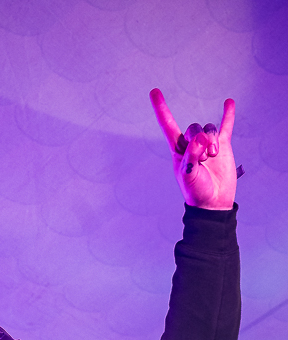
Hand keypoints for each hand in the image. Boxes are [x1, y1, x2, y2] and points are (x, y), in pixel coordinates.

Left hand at [150, 89, 236, 209]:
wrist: (213, 203)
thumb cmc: (197, 192)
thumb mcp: (189, 175)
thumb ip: (192, 155)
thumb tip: (200, 138)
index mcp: (178, 151)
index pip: (168, 126)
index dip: (162, 109)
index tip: (155, 92)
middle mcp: (192, 145)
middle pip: (194, 128)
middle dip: (201, 140)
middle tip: (205, 157)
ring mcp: (207, 145)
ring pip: (209, 129)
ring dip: (213, 140)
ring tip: (213, 157)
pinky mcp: (223, 146)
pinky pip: (225, 127)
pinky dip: (227, 116)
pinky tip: (228, 103)